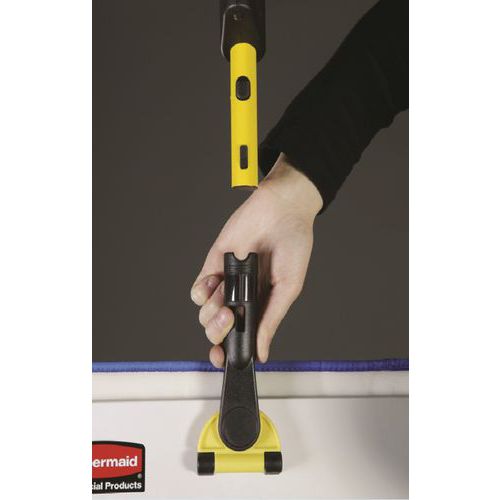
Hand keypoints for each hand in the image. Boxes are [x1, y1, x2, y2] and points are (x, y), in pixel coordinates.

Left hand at [190, 154, 322, 366]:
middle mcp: (241, 298)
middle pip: (217, 330)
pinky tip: (217, 280)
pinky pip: (197, 290)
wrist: (281, 210)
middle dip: (218, 330)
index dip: (227, 351)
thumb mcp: (288, 288)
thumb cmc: (292, 246)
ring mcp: (226, 283)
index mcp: (261, 307)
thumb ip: (271, 321)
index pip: (239, 337)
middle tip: (231, 317)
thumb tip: (263, 352)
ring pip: (205, 314)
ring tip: (228, 293)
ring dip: (212, 310)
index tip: (222, 360)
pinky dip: (203, 291)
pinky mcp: (213, 265)